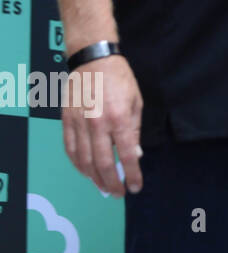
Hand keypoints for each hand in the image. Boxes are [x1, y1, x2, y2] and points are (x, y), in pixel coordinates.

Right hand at [63, 52, 143, 196]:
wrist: (93, 59)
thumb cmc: (120, 79)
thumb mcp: (136, 102)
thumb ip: (134, 130)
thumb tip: (134, 154)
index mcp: (119, 119)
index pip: (126, 155)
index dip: (132, 175)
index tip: (135, 187)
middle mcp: (97, 125)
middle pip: (102, 163)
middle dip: (111, 183)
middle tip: (118, 193)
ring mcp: (78, 124)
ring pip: (83, 160)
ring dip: (93, 178)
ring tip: (103, 187)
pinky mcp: (66, 121)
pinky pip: (69, 149)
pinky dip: (77, 164)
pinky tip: (85, 171)